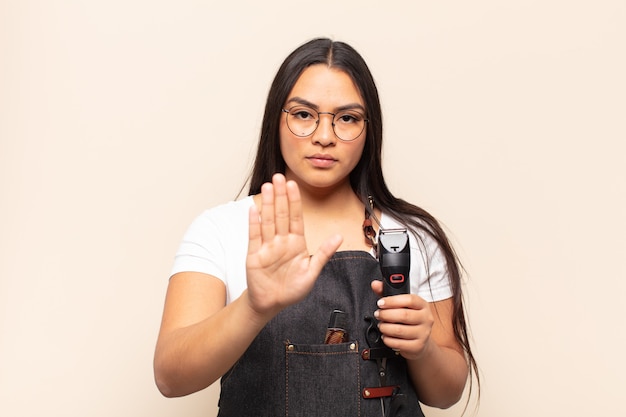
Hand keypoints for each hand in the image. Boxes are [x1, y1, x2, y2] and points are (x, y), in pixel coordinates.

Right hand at [246, 174, 342, 316]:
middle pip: (281, 214)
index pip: (295, 218)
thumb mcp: (312, 272)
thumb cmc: (291, 289)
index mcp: (296, 244)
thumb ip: (324, 253)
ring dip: (267, 204)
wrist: (271, 304)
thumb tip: (339, 236)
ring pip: (268, 221)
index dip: (294, 201)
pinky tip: (253, 210)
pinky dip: (254, 223)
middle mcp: (281, 242)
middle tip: (279, 177)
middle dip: (280, 196)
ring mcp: (267, 247)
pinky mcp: (254, 255)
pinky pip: (254, 237)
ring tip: (267, 187)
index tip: (293, 185)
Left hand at [370, 280, 434, 360]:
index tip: (380, 303)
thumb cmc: (409, 320)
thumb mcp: (401, 305)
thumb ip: (387, 293)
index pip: (409, 300)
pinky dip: (388, 340)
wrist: (421, 341)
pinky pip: (398, 343)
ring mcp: (423, 333)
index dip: (392, 301)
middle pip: (403, 315)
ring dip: (385, 328)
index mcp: (423, 305)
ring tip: (381, 325)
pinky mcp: (418, 346)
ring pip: (399, 330)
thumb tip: (375, 284)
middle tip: (378, 314)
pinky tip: (386, 336)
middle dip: (386, 315)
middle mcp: (426, 318)